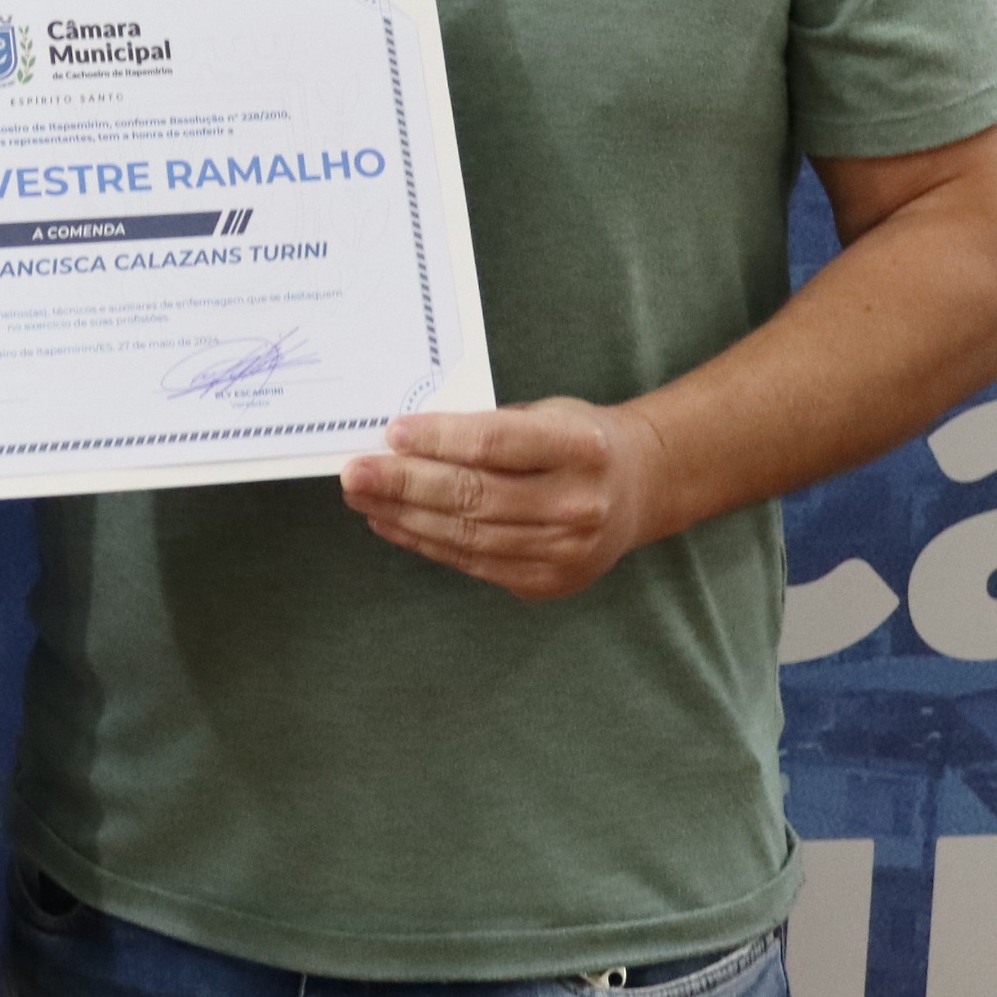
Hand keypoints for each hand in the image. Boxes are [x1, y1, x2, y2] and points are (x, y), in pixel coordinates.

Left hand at [339, 398, 675, 601]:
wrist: (639, 488)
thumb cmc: (579, 441)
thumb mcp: (549, 414)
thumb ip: (489, 428)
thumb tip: (406, 442)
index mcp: (582, 447)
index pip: (496, 443)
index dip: (440, 439)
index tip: (393, 433)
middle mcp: (578, 503)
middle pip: (475, 496)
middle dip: (405, 485)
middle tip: (356, 473)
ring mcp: (566, 551)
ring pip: (467, 535)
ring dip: (405, 517)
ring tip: (363, 498)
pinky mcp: (548, 582)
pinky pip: (473, 562)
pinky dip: (425, 542)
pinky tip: (393, 522)